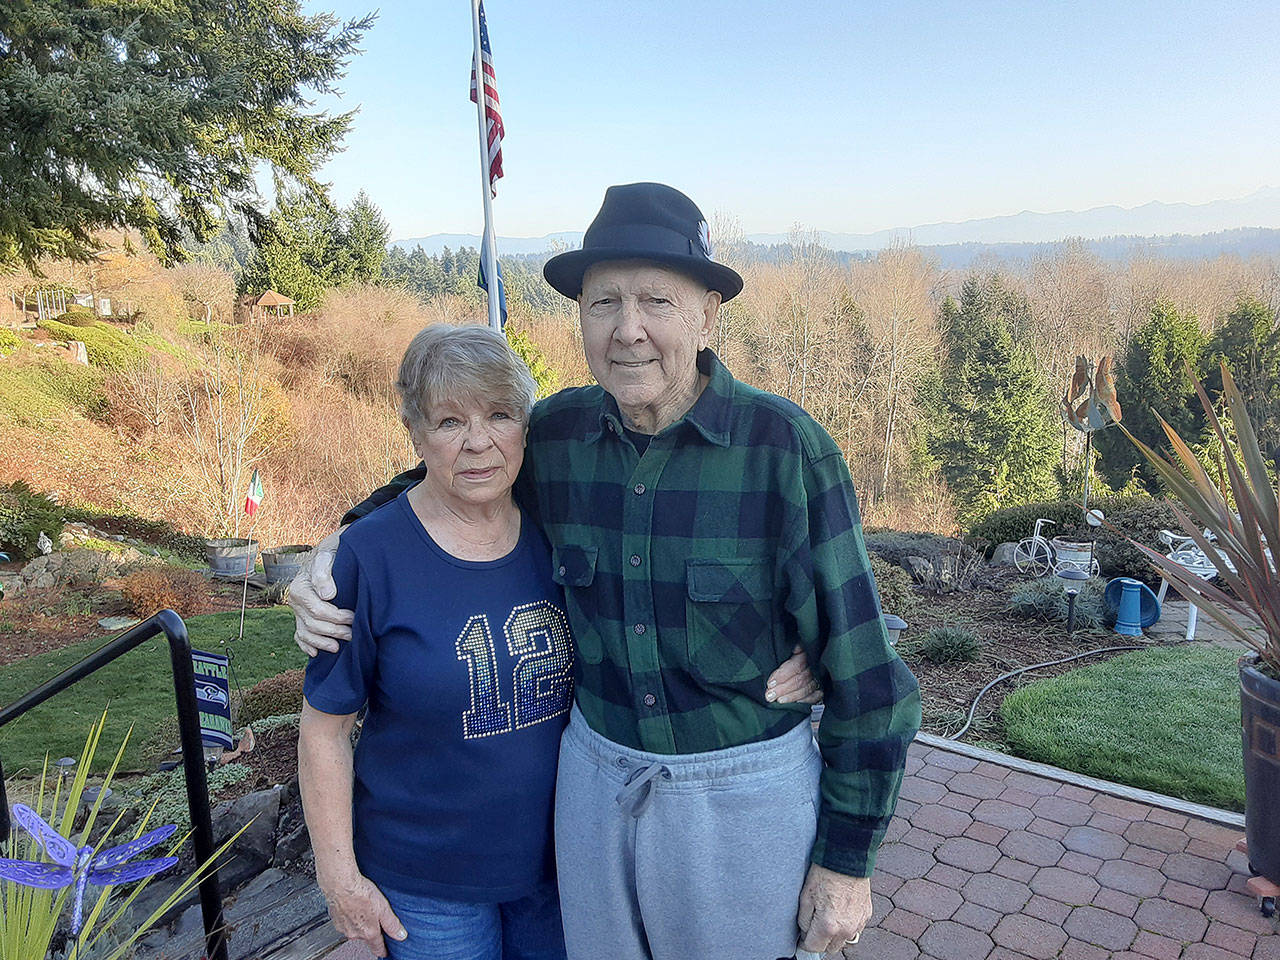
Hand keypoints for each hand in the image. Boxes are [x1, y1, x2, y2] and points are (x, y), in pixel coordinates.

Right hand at [289, 526, 352, 656]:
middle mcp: (295, 600)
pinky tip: (315, 653)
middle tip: (353, 633)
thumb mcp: (328, 555)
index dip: (336, 617)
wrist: (330, 551)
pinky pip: (299, 635)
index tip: (353, 617)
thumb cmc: (332, 552)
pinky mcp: (301, 615)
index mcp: (300, 587)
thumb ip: (325, 572)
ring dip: (322, 643)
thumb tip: (328, 595)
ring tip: (338, 647)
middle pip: (313, 624)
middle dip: (334, 631)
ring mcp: (297, 610)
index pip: (317, 610)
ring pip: (305, 633)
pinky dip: (305, 645)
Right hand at [320, 871, 406, 957]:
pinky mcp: (335, 920)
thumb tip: (401, 935)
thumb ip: (392, 923)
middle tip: (375, 916)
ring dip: (360, 922)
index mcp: (368, 932)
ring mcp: (343, 928)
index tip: (386, 952)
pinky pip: (345, 922)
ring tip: (364, 907)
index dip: (383, 950)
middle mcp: (354, 934)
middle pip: (366, 937)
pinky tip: (353, 904)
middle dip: (371, 930)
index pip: (377, 948)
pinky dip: (350, 916)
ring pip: (355, 929)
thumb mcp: (383, 907)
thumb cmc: (360, 893)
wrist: (340, 884)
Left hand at [766, 644, 823, 704]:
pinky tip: (795, 703)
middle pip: (800, 679)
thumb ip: (786, 654)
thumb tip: (789, 651)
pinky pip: (815, 697)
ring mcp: (819, 679)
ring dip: (791, 696)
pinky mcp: (821, 690)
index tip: (770, 683)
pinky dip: (804, 701)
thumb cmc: (790, 662)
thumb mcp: (787, 654)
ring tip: (778, 700)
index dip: (782, 675)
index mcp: (805, 655)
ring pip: (806, 689)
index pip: (796, 665)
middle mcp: (814, 667)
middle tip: (770, 695)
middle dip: (783, 689)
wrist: (804, 668)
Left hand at [796, 865, 871, 957]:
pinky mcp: (866, 916)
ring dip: (835, 936)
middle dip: (820, 941)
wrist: (846, 858)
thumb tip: (805, 933)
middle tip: (814, 926)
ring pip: (844, 941)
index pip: (814, 948)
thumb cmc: (824, 874)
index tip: (802, 937)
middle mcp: (845, 930)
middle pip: (830, 948)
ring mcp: (858, 924)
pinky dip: (847, 926)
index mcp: (828, 926)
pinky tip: (840, 911)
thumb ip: (804, 921)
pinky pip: (855, 929)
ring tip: (828, 918)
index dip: (805, 943)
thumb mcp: (805, 897)